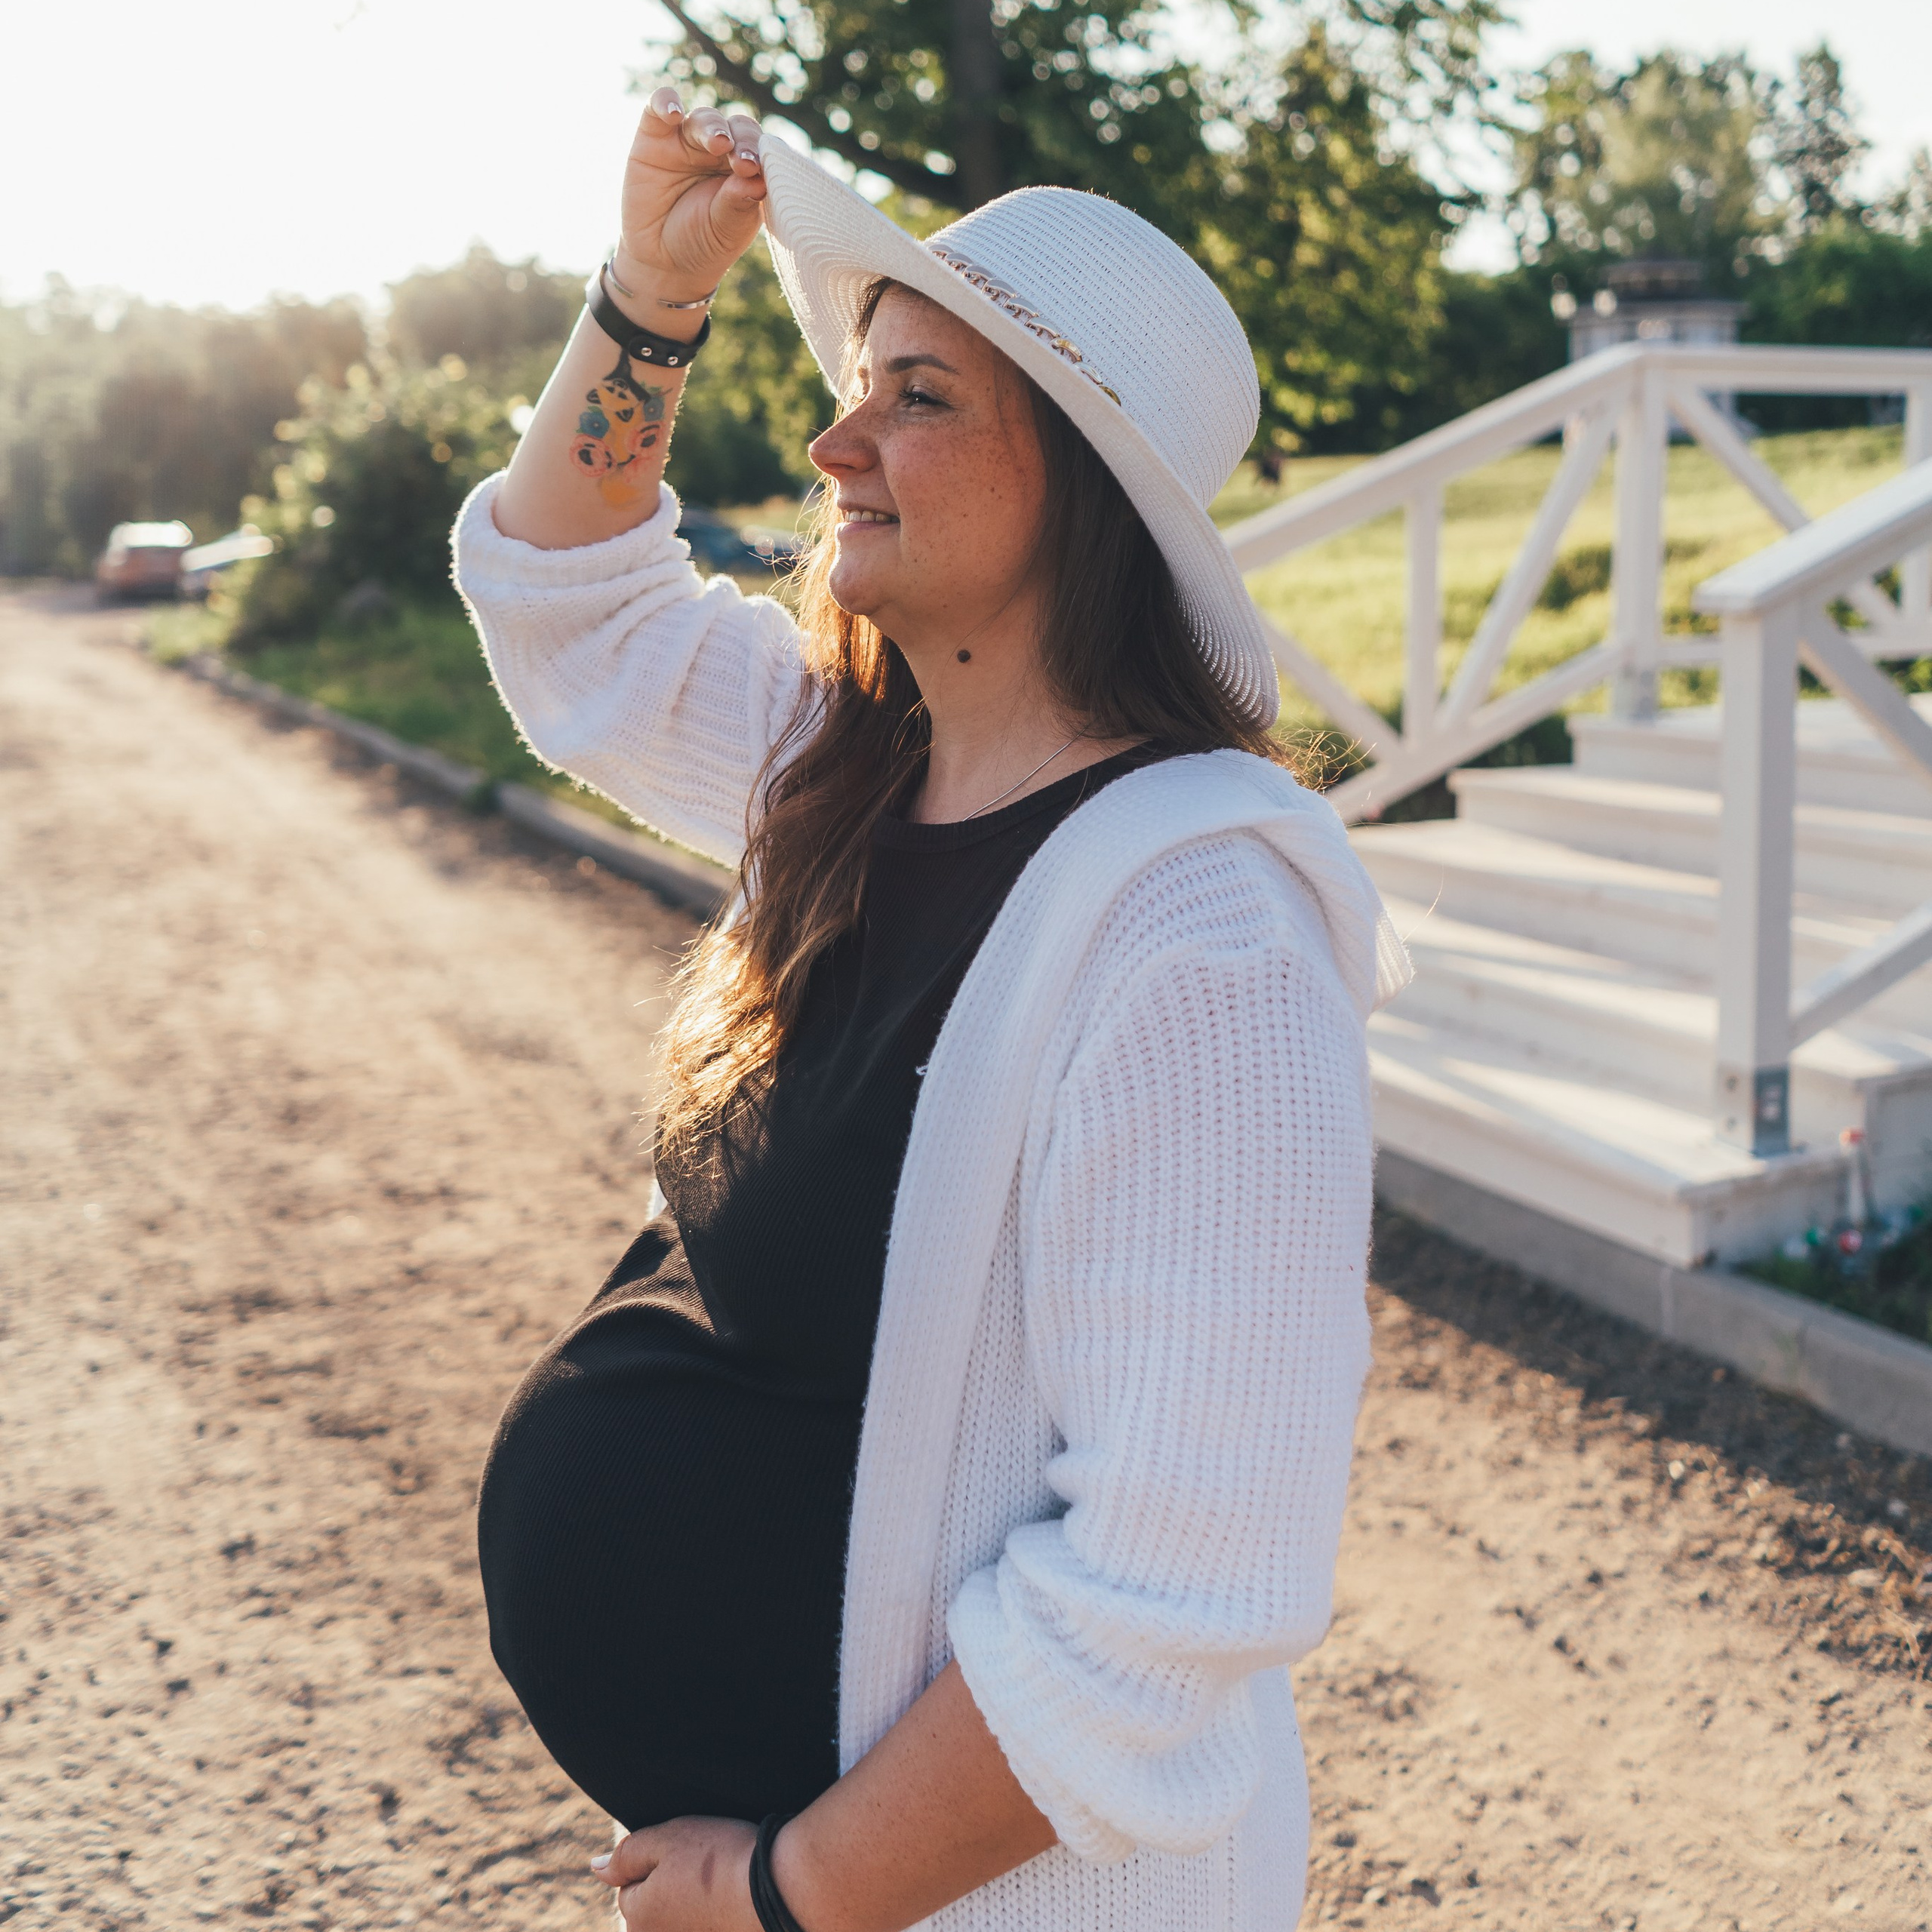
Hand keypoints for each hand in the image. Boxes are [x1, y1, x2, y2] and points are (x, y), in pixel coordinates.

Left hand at [594, 1814, 763, 1931]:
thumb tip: (596, 1867)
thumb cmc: (720, 1860)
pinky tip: (736, 1902)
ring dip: (696, 1905)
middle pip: (656, 1908)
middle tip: (707, 1870)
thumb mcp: (667, 1840)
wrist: (779, 1891)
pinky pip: (706, 1925)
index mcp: (639, 1920)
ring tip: (725, 1886)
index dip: (659, 1863)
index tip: (688, 1856)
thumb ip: (625, 1854)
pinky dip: (717, 1917)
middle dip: (674, 1889)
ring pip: (683, 1919)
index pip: (632, 1886)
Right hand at [617, 86, 767, 303]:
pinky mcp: (654, 136)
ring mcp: (687, 140)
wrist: (660, 260)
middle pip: (735, 128)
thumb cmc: (701, 244)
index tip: (753, 169)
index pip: (758, 148)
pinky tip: (672, 112)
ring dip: (711, 127)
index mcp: (745, 171)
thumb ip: (738, 205)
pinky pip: (659, 108)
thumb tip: (757, 181)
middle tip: (740, 161)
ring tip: (718, 142)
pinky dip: (665, 102)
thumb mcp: (723, 231)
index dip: (757, 152)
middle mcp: (720, 151)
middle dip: (740, 140)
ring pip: (703, 119)